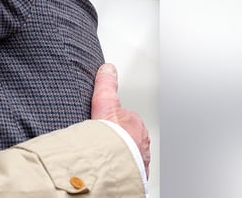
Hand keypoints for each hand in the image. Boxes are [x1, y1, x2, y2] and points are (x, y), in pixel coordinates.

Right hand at [91, 63, 150, 177]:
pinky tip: (107, 167)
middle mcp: (141, 142)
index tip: (104, 124)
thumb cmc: (112, 139)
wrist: (115, 165)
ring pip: (128, 153)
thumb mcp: (105, 104)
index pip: (125, 118)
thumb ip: (106, 85)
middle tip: (100, 140)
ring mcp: (139, 159)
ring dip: (118, 154)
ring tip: (102, 155)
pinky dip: (118, 168)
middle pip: (127, 136)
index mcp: (136, 124)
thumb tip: (108, 68)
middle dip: (116, 138)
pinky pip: (126, 168)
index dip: (112, 120)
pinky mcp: (135, 174)